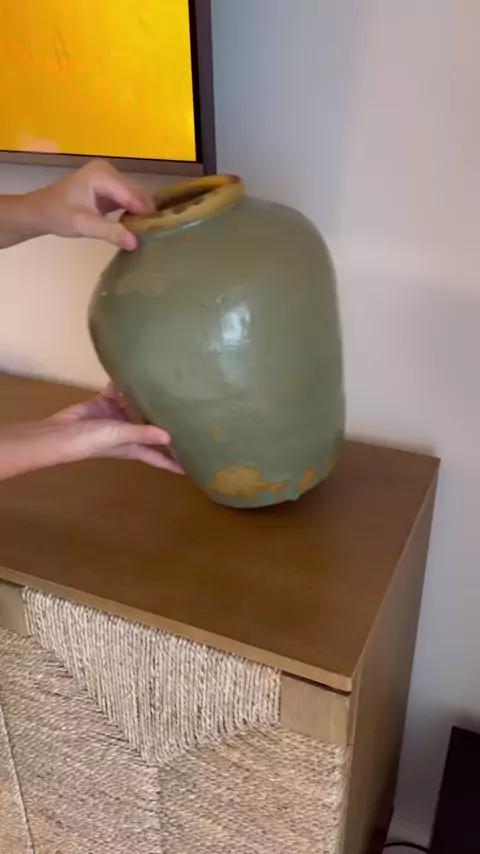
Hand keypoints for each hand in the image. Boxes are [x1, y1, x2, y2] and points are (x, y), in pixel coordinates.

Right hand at [0, 384, 183, 481]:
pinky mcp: (104, 404)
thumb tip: (170, 437)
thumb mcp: (120, 436)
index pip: (159, 457)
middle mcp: (128, 433)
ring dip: (148, 401)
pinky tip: (134, 372)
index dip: (175, 463)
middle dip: (167, 426)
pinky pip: (117, 391)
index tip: (194, 467)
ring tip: (168, 389)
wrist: (61, 432)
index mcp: (134, 446)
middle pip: (152, 431)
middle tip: (190, 418)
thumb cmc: (92, 440)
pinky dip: (123, 383)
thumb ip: (143, 433)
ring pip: (137, 408)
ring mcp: (116, 418)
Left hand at [30, 160, 153, 249]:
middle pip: (137, 192)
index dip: (144, 212)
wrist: (41, 211)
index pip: (131, 194)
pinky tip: (136, 226)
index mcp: (101, 174)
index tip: (155, 233)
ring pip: (136, 195)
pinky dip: (135, 211)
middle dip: (145, 213)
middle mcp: (109, 170)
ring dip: (142, 213)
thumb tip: (135, 242)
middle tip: (152, 236)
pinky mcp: (111, 186)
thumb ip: (109, 232)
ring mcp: (110, 177)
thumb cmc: (58, 215)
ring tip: (146, 233)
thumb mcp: (83, 225)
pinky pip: (129, 198)